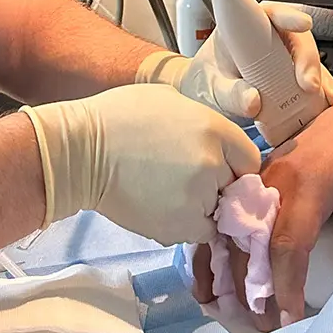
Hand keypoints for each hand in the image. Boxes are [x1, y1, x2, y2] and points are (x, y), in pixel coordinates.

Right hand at [22, 84, 260, 245]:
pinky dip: (185, 223)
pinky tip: (160, 205)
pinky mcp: (177, 227)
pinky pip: (197, 231)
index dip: (233, 163)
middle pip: (236, 188)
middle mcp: (213, 166)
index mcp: (214, 130)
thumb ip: (205, 124)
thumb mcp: (171, 100)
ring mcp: (196, 200)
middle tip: (183, 176)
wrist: (81, 151)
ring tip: (167, 191)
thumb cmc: (121, 117)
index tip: (216, 164)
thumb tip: (220, 149)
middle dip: (218, 185)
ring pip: (217, 213)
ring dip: (202, 207)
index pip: (250, 160)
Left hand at [145, 2, 332, 118]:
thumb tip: (253, 100)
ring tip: (326, 97)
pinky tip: (328, 104)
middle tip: (308, 84)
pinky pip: (312, 83)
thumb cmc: (207, 82)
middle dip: (308, 60)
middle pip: (298, 40)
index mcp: (247, 25)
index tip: (302, 24)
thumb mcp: (212, 87)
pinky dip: (322, 94)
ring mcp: (284, 60)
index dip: (290, 16)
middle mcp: (271, 39)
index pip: (271, 13)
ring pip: (310, 62)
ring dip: (321, 79)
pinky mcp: (293, 80)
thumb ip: (229, 93)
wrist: (205, 98)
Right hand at [191, 76, 332, 325]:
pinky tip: (210, 259)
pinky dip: (222, 234)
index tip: (286, 320)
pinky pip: (238, 207)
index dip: (283, 286)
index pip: (285, 244)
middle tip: (255, 324)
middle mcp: (277, 173)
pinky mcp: (268, 169)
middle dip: (249, 283)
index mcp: (307, 178)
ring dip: (222, 259)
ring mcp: (268, 169)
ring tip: (212, 299)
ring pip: (235, 221)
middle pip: (250, 236)